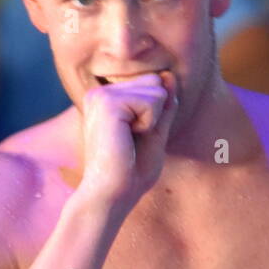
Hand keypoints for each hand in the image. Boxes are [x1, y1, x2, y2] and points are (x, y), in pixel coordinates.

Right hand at [77, 73, 177, 215]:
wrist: (112, 194)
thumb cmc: (131, 171)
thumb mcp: (155, 131)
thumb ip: (163, 104)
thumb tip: (168, 74)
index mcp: (106, 99)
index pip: (152, 83)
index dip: (156, 113)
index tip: (134, 137)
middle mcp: (100, 92)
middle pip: (155, 81)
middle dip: (156, 112)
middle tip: (133, 139)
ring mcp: (101, 95)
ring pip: (156, 89)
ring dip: (153, 119)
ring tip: (129, 139)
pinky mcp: (108, 103)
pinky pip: (153, 100)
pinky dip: (149, 123)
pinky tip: (128, 139)